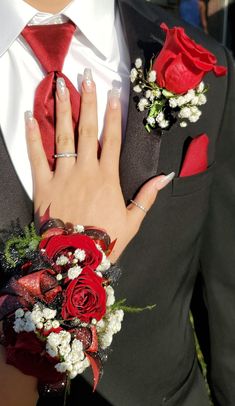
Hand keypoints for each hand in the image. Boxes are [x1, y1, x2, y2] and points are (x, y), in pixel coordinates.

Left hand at [25, 72, 173, 261]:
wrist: (76, 260)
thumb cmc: (105, 241)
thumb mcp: (132, 221)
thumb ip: (147, 196)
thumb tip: (165, 176)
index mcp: (108, 177)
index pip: (113, 139)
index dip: (114, 115)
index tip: (114, 94)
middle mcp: (86, 170)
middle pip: (88, 130)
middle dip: (88, 101)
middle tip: (87, 77)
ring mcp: (63, 176)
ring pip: (64, 137)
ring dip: (63, 109)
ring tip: (60, 85)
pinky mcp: (43, 185)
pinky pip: (37, 156)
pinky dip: (33, 136)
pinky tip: (30, 116)